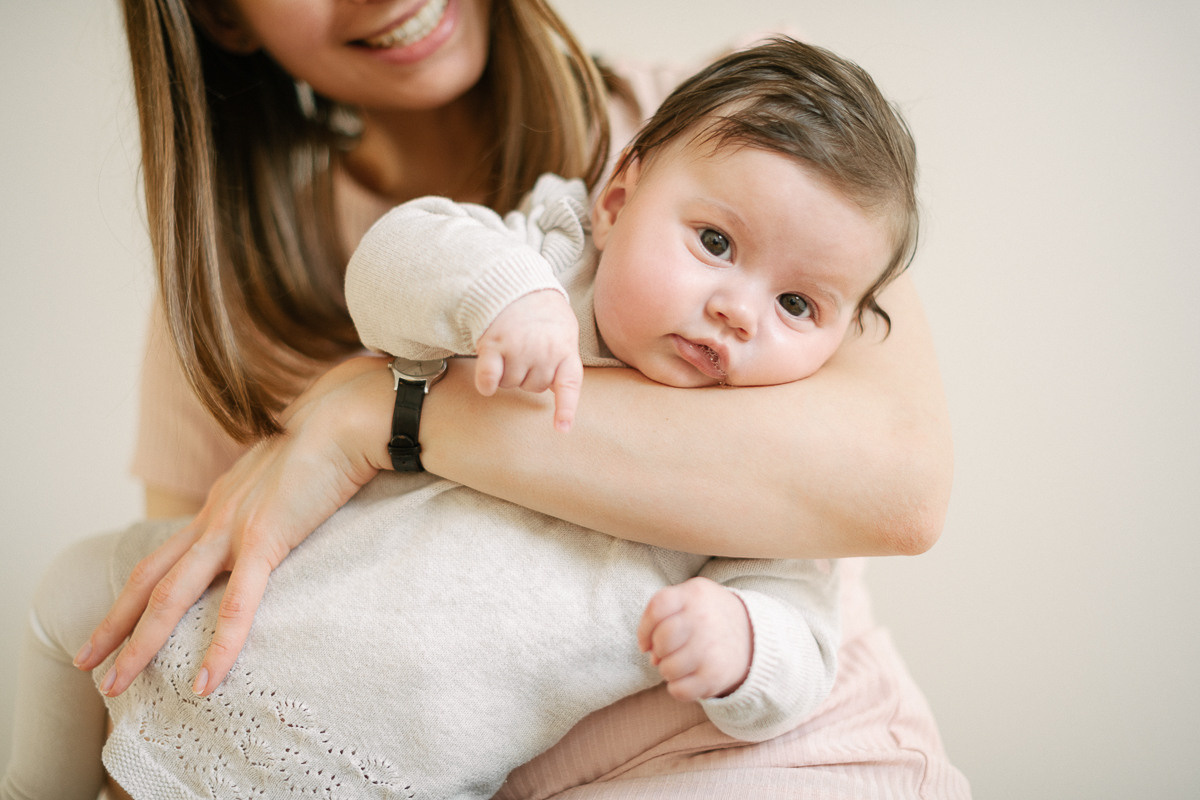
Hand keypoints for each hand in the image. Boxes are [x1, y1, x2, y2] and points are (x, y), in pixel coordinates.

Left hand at [74, 356, 394, 696]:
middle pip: (148, 577)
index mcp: (222, 501)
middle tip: (86, 662)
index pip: (168, 554)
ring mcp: (234, 527)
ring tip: (115, 683)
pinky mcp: (265, 538)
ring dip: (138, 642)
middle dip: (114, 623)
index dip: (140, 591)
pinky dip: (221, 645)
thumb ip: (278, 496)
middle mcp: (215, 515)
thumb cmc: (332, 435)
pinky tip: (206, 681)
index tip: (122, 620)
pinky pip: (237, 604)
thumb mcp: (291, 472)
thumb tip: (290, 508)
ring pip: (169, 595)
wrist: (348, 415)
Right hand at [473, 290, 582, 431]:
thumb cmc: (542, 313)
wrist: (514, 285)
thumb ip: (564, 359)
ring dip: (507, 373)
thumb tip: (558, 391)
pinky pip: (489, 379)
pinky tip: (487, 380)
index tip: (562, 429)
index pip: (569, 386)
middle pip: (533, 387)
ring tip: (510, 350)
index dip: (566, 410)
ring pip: (510, 384)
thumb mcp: (565, 331)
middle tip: (527, 351)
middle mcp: (544, 352)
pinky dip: (487, 383)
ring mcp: (519, 349)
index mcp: (565, 350)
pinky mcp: (494, 346)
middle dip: (529, 375)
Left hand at [636, 576, 752, 701]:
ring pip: (667, 669)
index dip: (644, 629)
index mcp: (694, 594)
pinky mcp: (715, 676)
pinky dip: (678, 688)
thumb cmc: (708, 615)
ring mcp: (710, 649)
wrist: (753, 636)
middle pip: (662, 640)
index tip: (646, 642)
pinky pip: (679, 690)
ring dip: (668, 670)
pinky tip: (689, 677)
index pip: (657, 608)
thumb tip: (651, 653)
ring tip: (682, 663)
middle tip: (668, 652)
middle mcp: (703, 619)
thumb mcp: (691, 597)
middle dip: (658, 650)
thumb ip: (664, 614)